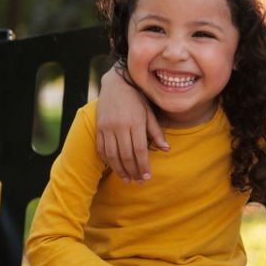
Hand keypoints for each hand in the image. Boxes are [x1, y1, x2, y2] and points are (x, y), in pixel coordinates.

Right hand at [96, 67, 167, 182]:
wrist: (117, 84)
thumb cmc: (137, 99)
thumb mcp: (149, 113)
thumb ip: (156, 132)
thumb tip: (166, 149)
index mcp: (135, 122)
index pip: (140, 150)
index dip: (143, 165)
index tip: (147, 177)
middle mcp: (120, 126)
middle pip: (126, 155)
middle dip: (133, 171)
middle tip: (139, 181)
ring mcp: (107, 127)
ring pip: (112, 154)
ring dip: (119, 169)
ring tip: (127, 179)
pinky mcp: (99, 127)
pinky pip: (101, 148)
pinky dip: (107, 160)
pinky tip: (114, 167)